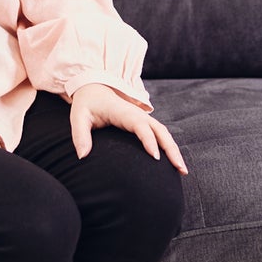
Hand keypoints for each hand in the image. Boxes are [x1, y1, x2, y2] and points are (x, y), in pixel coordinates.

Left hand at [68, 83, 188, 173]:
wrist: (94, 90)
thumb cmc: (86, 104)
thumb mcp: (78, 117)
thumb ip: (80, 135)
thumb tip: (82, 156)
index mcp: (123, 112)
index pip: (140, 125)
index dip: (148, 140)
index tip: (155, 157)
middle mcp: (137, 114)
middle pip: (160, 130)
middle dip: (171, 149)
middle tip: (180, 169)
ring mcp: (143, 119)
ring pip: (164, 134)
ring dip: (174, 150)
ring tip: (182, 171)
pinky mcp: (144, 124)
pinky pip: (160, 135)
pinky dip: (169, 148)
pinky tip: (174, 163)